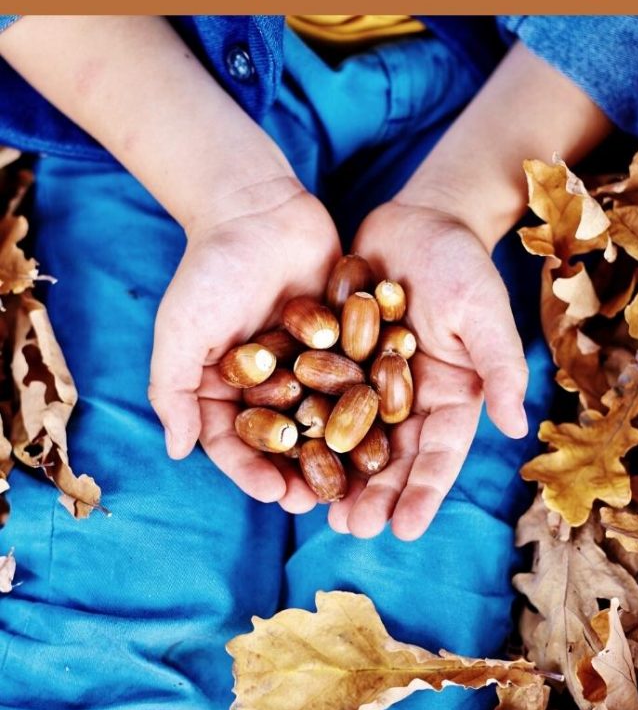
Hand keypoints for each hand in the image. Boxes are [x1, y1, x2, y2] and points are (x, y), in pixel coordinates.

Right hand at [148, 183, 340, 511]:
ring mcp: (308, 360)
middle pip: (285, 438)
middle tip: (323, 502)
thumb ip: (174, 390)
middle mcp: (268, 380)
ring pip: (325, 414)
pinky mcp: (343, 336)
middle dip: (301, 471)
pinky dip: (372, 400)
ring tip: (362, 480)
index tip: (275, 495)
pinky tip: (392, 428)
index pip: (237, 441)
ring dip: (342, 449)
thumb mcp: (180, 331)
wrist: (257, 207)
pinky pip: (357, 374)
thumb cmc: (210, 269)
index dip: (253, 472)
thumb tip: (177, 451)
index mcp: (226, 385)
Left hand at [329, 200, 528, 540]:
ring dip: (336, 472)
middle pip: (391, 456)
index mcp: (451, 395)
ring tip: (314, 508)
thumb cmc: (462, 264)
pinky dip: (306, 424)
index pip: (439, 454)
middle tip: (349, 530)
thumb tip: (517, 427)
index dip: (423, 493)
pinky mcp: (338, 357)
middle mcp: (410, 396)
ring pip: (352, 437)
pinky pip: (320, 396)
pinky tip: (284, 450)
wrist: (420, 219)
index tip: (403, 531)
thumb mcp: (484, 312)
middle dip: (373, 494)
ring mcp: (372, 379)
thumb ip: (498, 366)